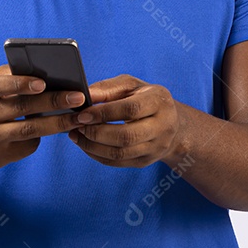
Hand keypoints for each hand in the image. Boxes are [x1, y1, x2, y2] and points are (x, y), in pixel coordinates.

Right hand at [0, 65, 84, 167]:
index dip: (20, 83)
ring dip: (58, 123)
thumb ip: (12, 76)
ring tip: (80, 117)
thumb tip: (47, 71)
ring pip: (29, 130)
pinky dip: (44, 136)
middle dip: (53, 101)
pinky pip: (28, 145)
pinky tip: (57, 129)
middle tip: (78, 97)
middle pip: (21, 108)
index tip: (43, 82)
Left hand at [67, 74, 181, 167]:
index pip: (130, 110)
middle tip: (77, 126)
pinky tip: (85, 145)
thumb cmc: (144, 97)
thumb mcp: (130, 85)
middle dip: (96, 133)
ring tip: (76, 135)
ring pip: (121, 153)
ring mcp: (156, 147)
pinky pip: (118, 163)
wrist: (171, 122)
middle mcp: (163, 126)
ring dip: (93, 146)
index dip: (104, 113)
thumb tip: (84, 96)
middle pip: (126, 136)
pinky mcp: (146, 161)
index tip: (82, 114)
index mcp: (159, 101)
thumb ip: (107, 88)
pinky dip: (97, 155)